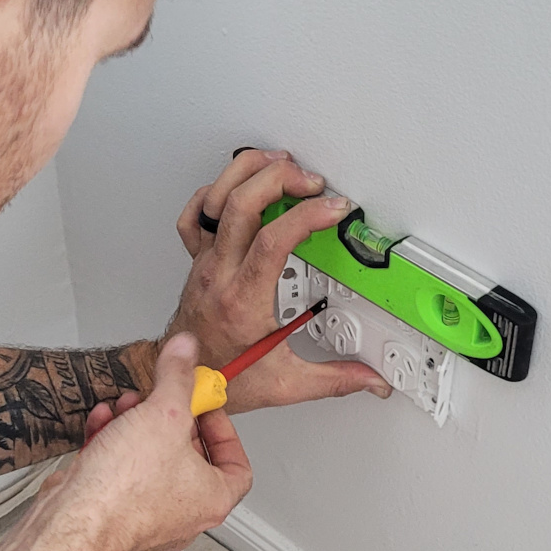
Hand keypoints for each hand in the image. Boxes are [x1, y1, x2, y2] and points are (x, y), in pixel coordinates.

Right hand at [39, 334, 250, 550]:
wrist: (73, 522)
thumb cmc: (124, 490)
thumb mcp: (163, 413)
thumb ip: (177, 377)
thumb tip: (184, 351)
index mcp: (212, 499)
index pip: (237, 466)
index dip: (225, 431)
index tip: (205, 408)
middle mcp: (184, 514)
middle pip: (189, 457)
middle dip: (170, 420)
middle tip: (162, 398)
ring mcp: (147, 516)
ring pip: (150, 462)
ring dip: (137, 427)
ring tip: (126, 407)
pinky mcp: (113, 513)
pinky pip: (121, 473)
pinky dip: (112, 445)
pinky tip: (102, 423)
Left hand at [168, 149, 391, 410]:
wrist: (181, 383)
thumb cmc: (223, 380)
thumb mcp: (284, 385)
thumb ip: (333, 380)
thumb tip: (370, 380)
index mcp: (243, 302)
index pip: (271, 242)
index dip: (306, 216)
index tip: (334, 208)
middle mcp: (219, 275)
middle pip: (241, 205)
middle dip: (280, 179)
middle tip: (312, 182)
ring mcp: (205, 263)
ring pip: (215, 199)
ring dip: (249, 171)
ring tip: (281, 165)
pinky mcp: (197, 259)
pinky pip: (195, 213)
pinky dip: (217, 191)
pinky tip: (240, 186)